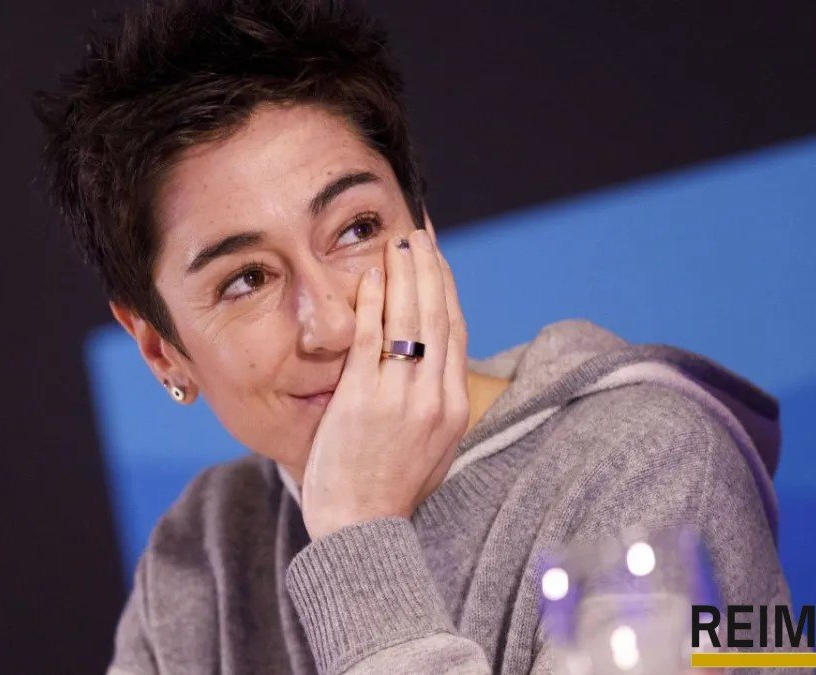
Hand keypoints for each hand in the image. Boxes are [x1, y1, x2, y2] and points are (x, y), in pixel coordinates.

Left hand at [300, 226, 469, 539]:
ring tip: (398, 242)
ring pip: (409, 321)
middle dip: (429, 268)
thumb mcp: (431, 446)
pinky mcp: (363, 402)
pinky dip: (372, 305)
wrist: (361, 529)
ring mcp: (400, 399)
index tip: (438, 257)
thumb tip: (432, 363)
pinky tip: (369, 278)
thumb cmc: (389, 488)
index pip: (454, 330)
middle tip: (418, 233)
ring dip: (404, 275)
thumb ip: (433, 402)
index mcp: (453, 406)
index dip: (447, 287)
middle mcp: (435, 398)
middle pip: (437, 316)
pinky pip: (370, 342)